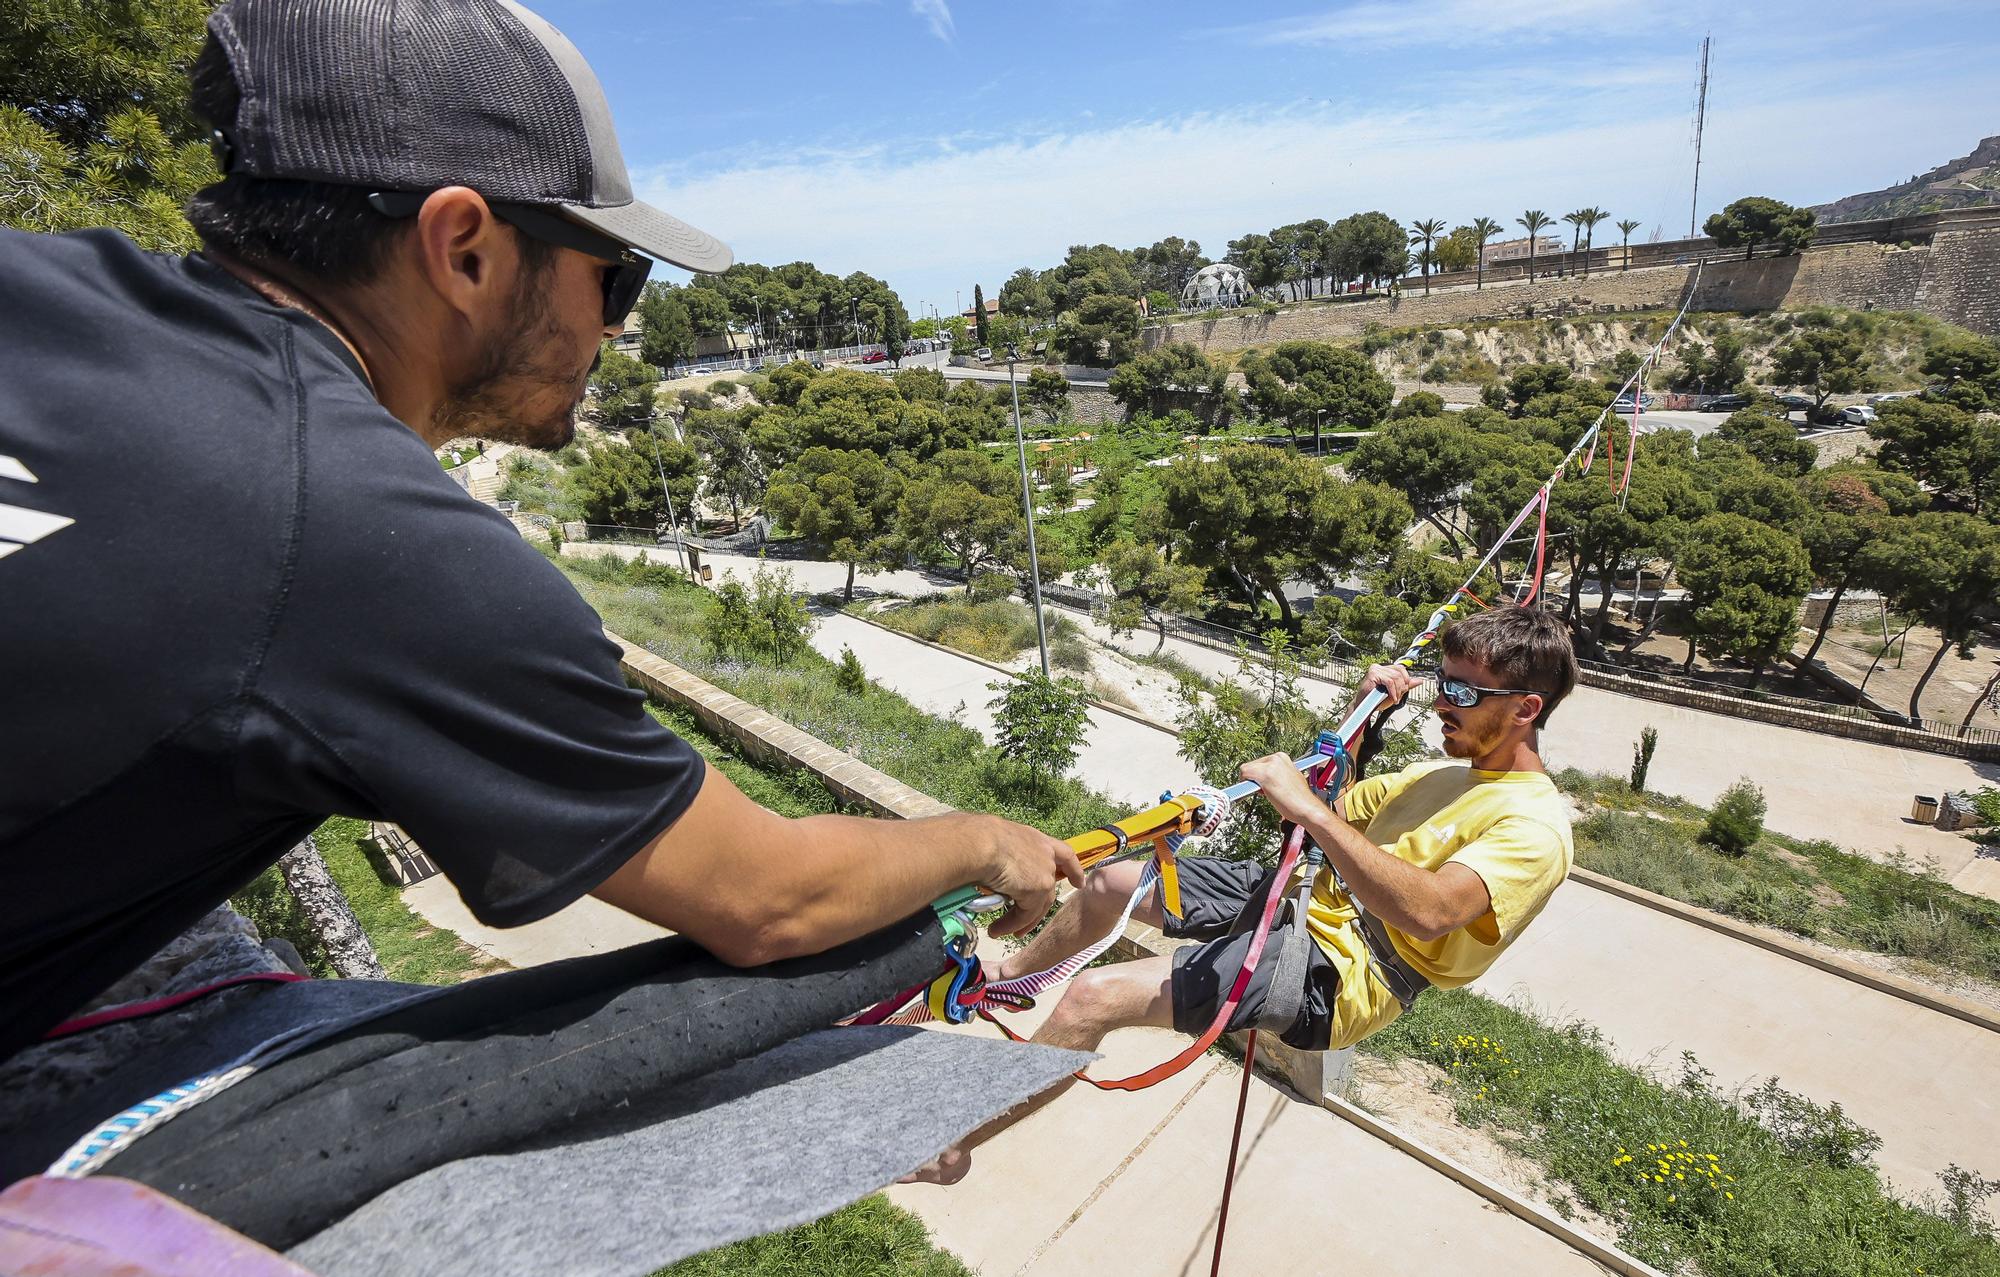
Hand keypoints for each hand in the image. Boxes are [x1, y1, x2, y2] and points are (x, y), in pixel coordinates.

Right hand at [975, 817, 1084, 936]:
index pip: (1064, 854)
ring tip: (1001, 931)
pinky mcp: (1037, 890)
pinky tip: (996, 930)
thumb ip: (1001, 853)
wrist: (979, 843)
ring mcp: (1044, 873)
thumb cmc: (977, 836)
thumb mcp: (996, 840)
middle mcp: (1045, 855)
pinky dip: (1010, 925)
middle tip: (1025, 923)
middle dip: (1038, 908)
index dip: (1073, 870)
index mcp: (1036, 839)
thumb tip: (986, 863)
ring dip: (1020, 921)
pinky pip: (1024, 914)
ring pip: (1038, 905)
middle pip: (1050, 887)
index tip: (1079, 883)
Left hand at [1238, 752, 1329, 827]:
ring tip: (1265, 793)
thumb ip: (1276, 775)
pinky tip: (1255, 793)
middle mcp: (1276, 758)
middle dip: (1254, 779)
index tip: (1263, 785)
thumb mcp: (1288, 779)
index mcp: (1282, 757)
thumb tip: (1264, 778)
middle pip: (1252, 765)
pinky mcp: (1264, 775)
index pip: (1259, 763)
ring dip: (1251, 782)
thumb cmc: (1300, 799)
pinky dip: (1244, 785)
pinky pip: (1244, 774)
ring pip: (1246, 770)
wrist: (1308, 808)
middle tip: (1265, 791)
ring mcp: (1270, 765)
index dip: (1259, 776)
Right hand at [1356, 663, 1421, 711]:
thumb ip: (1406, 685)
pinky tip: (1392, 698)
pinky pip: (1389, 681)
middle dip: (1402, 686)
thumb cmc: (1377, 700)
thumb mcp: (1395, 692)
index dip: (1405, 680)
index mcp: (1385, 669)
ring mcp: (1375, 669)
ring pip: (1395, 677)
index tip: (1402, 691)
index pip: (1401, 669)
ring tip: (1394, 699)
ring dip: (1397, 691)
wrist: (1364, 707)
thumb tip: (1420, 680)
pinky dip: (1393, 691)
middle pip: (1399, 672)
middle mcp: (1379, 667)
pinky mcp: (1372, 674)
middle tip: (1398, 697)